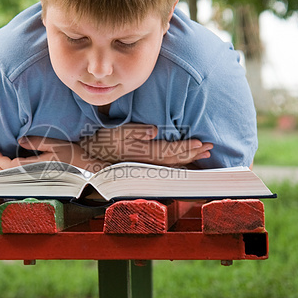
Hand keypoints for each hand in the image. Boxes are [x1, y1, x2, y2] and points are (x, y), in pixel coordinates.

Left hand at [0, 136, 105, 172]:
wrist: (87, 169)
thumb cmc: (72, 156)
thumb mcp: (55, 144)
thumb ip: (37, 142)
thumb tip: (19, 140)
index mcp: (35, 169)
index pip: (10, 166)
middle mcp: (33, 177)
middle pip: (7, 174)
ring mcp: (35, 181)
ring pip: (11, 179)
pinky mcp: (39, 181)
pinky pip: (17, 180)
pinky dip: (7, 175)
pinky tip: (3, 172)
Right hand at [79, 123, 212, 166]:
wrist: (87, 156)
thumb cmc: (101, 142)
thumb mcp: (116, 132)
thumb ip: (135, 131)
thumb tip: (155, 130)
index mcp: (143, 154)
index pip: (171, 151)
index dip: (187, 147)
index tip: (202, 143)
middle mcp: (147, 163)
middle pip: (175, 160)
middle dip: (193, 154)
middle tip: (210, 148)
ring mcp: (145, 167)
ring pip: (172, 165)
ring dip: (188, 159)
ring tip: (202, 155)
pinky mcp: (142, 167)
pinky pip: (165, 167)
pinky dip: (177, 164)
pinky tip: (183, 162)